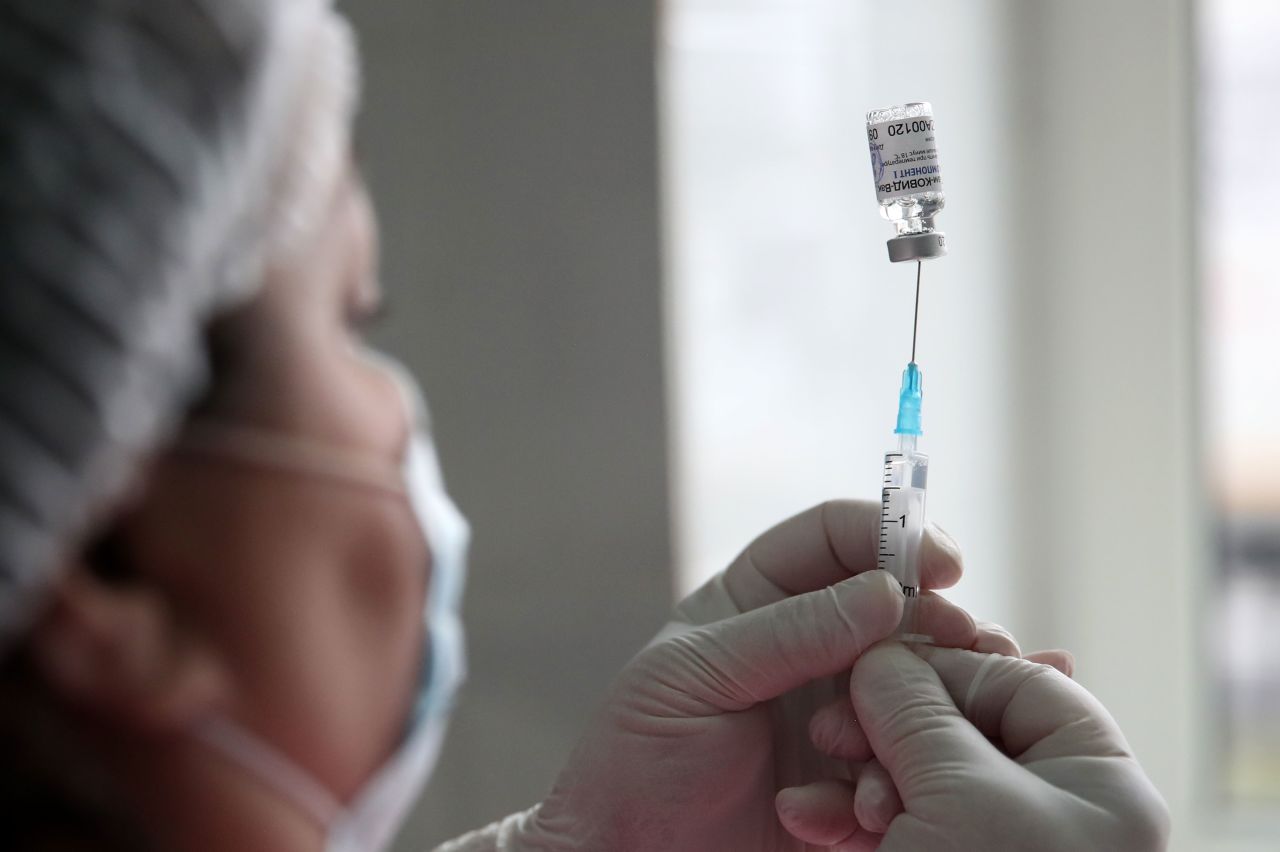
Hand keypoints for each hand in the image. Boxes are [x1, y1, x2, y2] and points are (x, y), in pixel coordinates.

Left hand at [506, 500, 992, 850]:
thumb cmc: (635, 756)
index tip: (942, 563)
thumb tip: (885, 591)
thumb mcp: (695, 677)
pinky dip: (906, 771)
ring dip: (930, 700)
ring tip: (926, 727)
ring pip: (917, 681)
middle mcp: (809, 646)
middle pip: (897, 605)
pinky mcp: (856, 775)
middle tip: (968, 643)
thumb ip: (787, 632)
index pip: (835, 538)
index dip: (891, 534)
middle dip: (936, 620)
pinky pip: (908, 759)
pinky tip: (873, 802)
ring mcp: (839, 710)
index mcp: (759, 599)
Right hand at [778, 642, 1169, 850]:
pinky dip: (848, 819)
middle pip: (959, 727)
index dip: (942, 668)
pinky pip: (897, 826)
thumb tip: (883, 654)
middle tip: (832, 735)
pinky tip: (806, 818)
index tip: (874, 666)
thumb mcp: (954, 793)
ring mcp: (996, 851)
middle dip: (884, 729)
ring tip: (821, 802)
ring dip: (856, 778)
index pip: (1018, 682)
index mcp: (1097, 784)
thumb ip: (915, 705)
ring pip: (916, 777)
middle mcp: (1055, 814)